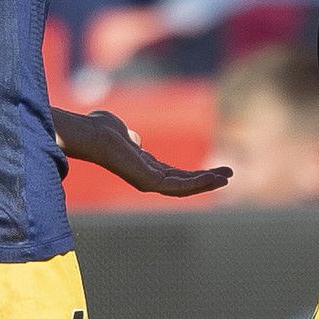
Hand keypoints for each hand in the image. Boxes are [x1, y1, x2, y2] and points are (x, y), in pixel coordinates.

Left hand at [59, 108, 232, 197]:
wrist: (89, 133)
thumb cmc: (100, 129)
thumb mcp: (122, 133)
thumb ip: (131, 138)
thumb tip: (135, 140)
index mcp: (144, 166)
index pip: (175, 174)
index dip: (195, 173)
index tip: (215, 169)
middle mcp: (147, 177)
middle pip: (183, 183)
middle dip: (207, 180)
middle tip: (229, 174)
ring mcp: (148, 182)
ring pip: (184, 188)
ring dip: (206, 183)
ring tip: (227, 177)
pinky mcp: (149, 182)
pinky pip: (179, 186)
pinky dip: (198, 182)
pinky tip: (214, 177)